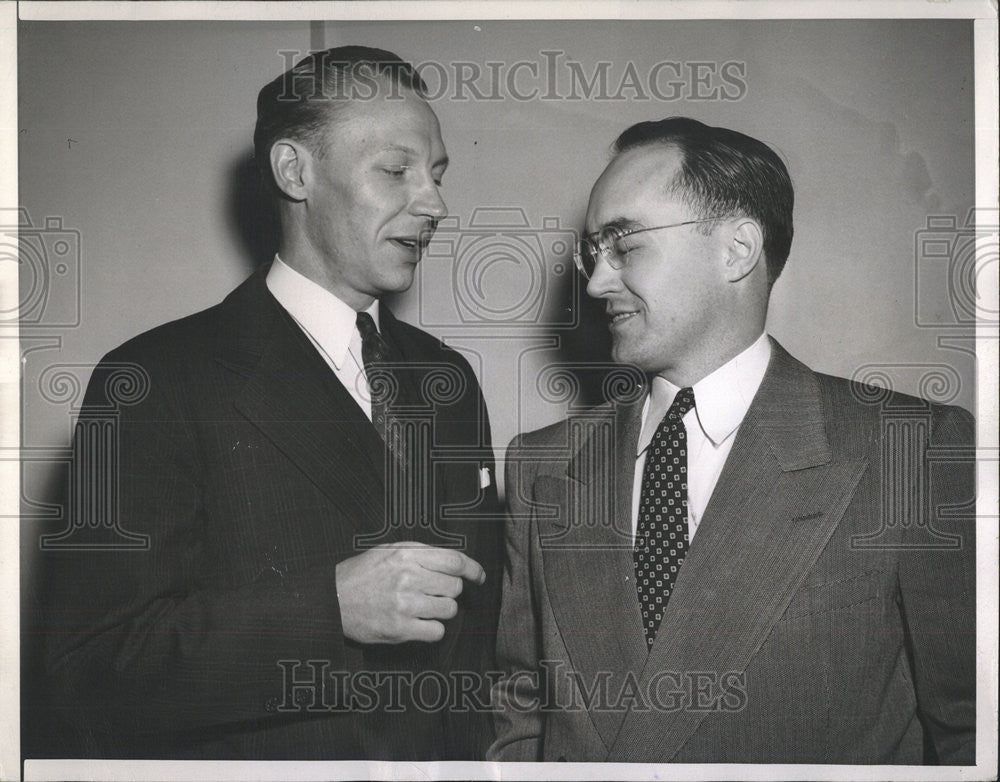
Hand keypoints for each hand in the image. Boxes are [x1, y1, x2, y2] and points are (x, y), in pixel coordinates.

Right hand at [335, 542, 485, 643]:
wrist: (333, 599)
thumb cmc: (361, 574)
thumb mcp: (388, 550)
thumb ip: (420, 553)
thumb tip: (453, 561)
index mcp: (406, 555)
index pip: (454, 561)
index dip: (472, 569)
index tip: (478, 576)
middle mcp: (407, 578)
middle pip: (454, 587)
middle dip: (448, 591)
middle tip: (433, 593)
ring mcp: (404, 604)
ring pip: (449, 609)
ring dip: (440, 610)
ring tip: (421, 607)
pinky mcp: (400, 629)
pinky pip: (436, 631)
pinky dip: (432, 629)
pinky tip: (419, 623)